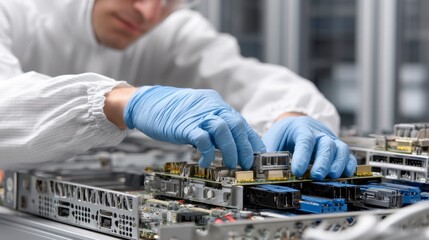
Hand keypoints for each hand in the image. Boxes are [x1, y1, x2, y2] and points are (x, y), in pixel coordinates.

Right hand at [124, 86, 265, 168]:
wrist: (146, 102)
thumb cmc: (171, 111)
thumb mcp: (196, 113)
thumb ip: (211, 124)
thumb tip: (226, 143)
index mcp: (215, 103)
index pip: (239, 121)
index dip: (251, 139)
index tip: (257, 153)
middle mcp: (210, 106)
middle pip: (235, 125)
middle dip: (244, 147)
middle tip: (246, 163)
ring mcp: (197, 115)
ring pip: (223, 130)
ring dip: (230, 150)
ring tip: (231, 164)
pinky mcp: (184, 125)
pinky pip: (202, 139)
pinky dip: (208, 152)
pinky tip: (207, 161)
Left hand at [262, 116, 355, 179]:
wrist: (291, 125)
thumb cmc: (282, 135)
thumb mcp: (272, 142)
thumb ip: (269, 156)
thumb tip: (263, 171)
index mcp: (300, 127)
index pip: (304, 139)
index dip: (302, 156)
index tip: (297, 171)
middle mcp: (318, 132)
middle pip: (326, 143)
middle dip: (322, 161)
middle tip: (317, 176)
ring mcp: (330, 139)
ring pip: (340, 148)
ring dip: (337, 164)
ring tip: (331, 176)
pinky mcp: (337, 149)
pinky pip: (347, 155)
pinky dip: (348, 165)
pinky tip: (344, 174)